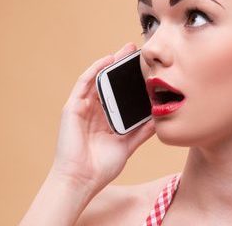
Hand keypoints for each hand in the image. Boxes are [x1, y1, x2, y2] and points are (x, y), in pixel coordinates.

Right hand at [49, 42, 155, 193]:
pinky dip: (95, 69)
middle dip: (122, 65)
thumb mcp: (128, 145)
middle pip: (110, 83)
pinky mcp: (73, 107)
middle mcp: (94, 110)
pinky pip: (84, 83)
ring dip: (111, 62)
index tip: (146, 68)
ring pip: (98, 79)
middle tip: (138, 52)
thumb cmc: (101, 167)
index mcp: (107, 118)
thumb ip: (142, 131)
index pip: (120, 93)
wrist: (82, 180)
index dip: (131, 79)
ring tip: (127, 50)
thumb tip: (159, 117)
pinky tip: (108, 59)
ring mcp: (83, 107)